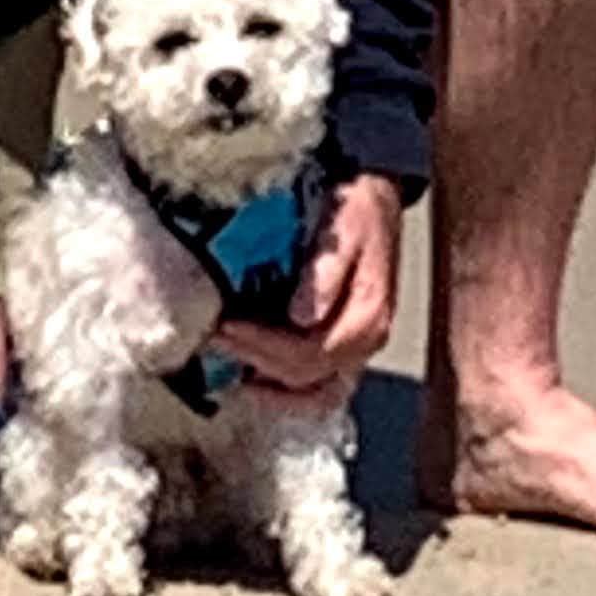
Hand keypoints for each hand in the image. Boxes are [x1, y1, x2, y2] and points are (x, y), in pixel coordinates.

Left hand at [214, 173, 402, 403]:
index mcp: (367, 317)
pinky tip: (255, 378)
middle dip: (258, 360)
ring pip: (316, 395)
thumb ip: (324, 273)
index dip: (264, 345)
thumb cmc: (358, 212)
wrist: (377, 201)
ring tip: (233, 371)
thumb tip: (301, 318)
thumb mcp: (345, 231)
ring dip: (273, 390)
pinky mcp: (344, 346)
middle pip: (307, 376)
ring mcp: (357, 350)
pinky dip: (287, 391)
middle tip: (219, 340)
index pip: (310, 351)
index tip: (228, 326)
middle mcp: (366, 343)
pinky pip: (318, 387)